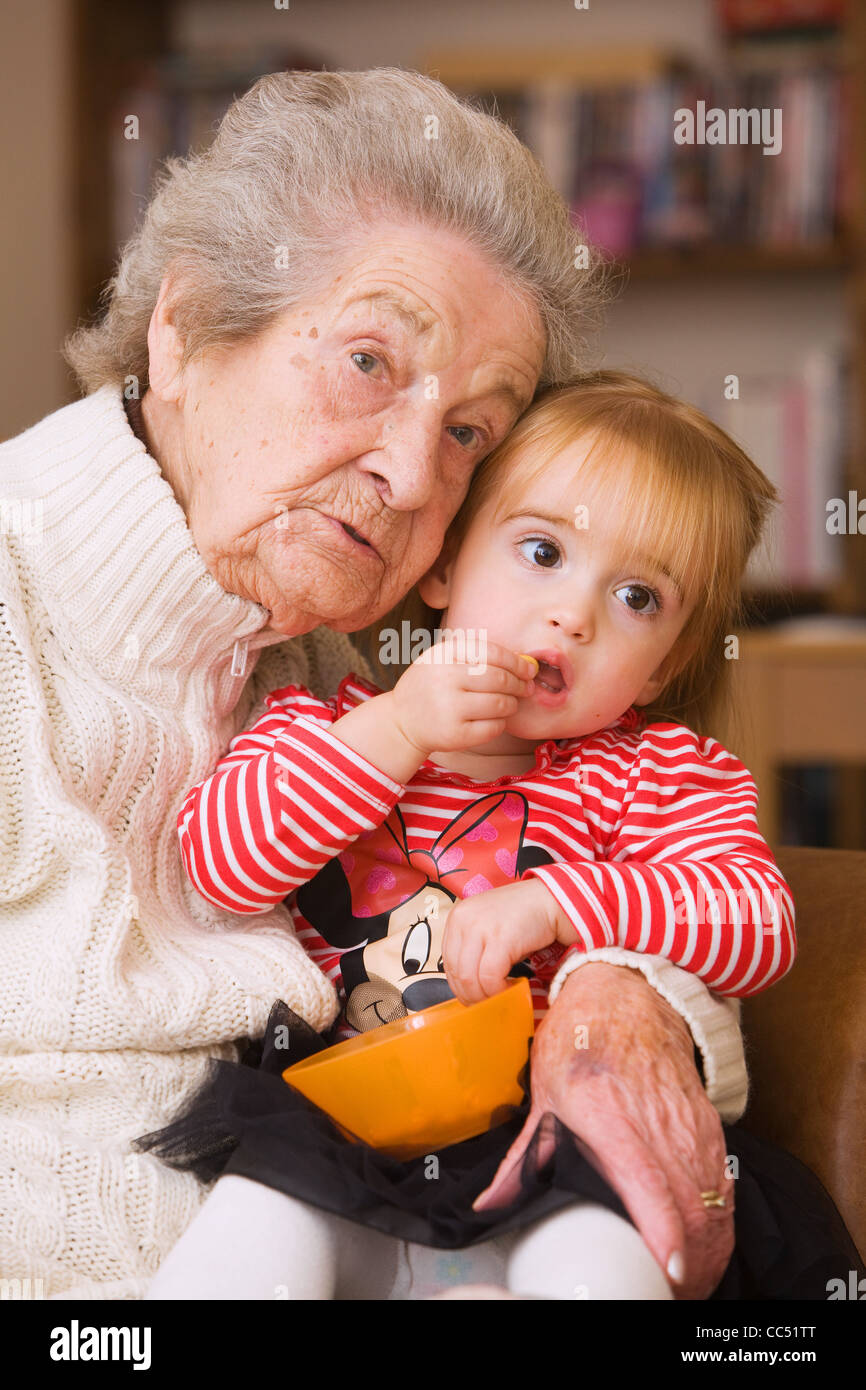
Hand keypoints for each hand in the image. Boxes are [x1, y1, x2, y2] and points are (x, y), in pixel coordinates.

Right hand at [389, 639, 536, 757]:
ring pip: (500, 704)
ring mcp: (449, 708)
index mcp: (444, 654)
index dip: (517, 662)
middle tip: (526, 688)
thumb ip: (478, 656)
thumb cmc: (431, 686)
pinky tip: (494, 719)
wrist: (402, 721)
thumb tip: (526, 664)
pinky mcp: (455, 734)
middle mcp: (445, 679)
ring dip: (512, 704)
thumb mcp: (443, 659)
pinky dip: (501, 723)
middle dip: (519, 684)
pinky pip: (494, 727)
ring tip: (509, 704)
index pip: (493, 653)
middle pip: (500, 679)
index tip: (529, 669)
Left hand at [441, 879, 564, 1004]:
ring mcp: (480, 928)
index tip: (474, 998)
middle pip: (457, 973)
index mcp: (457, 917)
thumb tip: (469, 986)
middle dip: (472, 997)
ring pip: (470, 979)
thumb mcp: (487, 927)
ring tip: (501, 998)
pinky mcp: (499, 938)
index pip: (448, 963)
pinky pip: (490, 977)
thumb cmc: (522, 917)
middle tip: (488, 1006)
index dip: (460, 987)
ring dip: (485, 997)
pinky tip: (512, 988)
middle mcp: (463, 920)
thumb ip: (474, 949)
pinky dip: (499, 991)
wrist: (550, 900)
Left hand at [472, 963, 734, 1299]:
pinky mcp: (708, 1128)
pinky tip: (701, 1249)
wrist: (628, 992)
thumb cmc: (582, 1038)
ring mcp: (689, 1126)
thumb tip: (491, 1203)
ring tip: (683, 1284)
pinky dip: (717, 1226)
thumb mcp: (545, 1093)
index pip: (650, 1184)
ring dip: (705, 1254)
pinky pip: (722, 1189)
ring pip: (714, 1205)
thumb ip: (524, 1158)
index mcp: (609, 1114)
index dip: (665, 1235)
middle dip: (687, 1266)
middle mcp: (657, 1124)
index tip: (668, 1270)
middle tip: (664, 1293)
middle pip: (691, 1210)